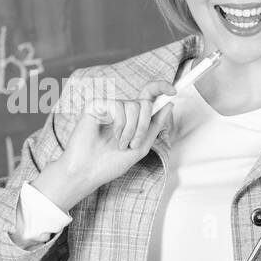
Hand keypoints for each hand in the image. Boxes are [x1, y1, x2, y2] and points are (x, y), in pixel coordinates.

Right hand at [53, 79, 176, 196]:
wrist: (87, 172)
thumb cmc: (110, 163)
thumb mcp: (140, 147)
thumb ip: (155, 126)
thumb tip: (170, 104)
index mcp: (131, 118)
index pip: (147, 96)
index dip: (161, 87)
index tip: (173, 90)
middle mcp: (120, 109)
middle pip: (144, 102)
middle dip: (144, 125)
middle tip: (134, 143)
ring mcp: (108, 106)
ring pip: (133, 105)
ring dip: (132, 130)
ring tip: (120, 144)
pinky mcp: (96, 104)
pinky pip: (118, 105)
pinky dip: (120, 125)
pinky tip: (112, 136)